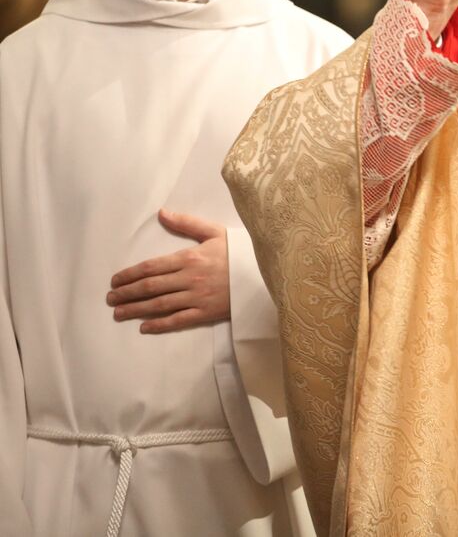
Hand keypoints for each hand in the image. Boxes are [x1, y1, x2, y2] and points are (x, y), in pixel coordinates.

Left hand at [108, 210, 229, 333]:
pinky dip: (160, 324)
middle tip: (110, 299)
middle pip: (151, 287)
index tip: (114, 280)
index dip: (130, 274)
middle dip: (127, 293)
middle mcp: (190, 278)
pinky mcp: (206, 312)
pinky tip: (144, 327)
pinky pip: (178, 320)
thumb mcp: (214, 232)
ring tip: (118, 314)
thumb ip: (186, 223)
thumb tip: (161, 213)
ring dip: (136, 309)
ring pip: (160, 304)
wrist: (265, 271)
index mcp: (189, 257)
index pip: (152, 267)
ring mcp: (197, 297)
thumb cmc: (238, 251)